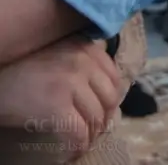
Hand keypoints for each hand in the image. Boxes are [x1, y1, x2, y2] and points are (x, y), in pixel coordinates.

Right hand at [0, 35, 125, 160]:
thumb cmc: (23, 69)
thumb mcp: (59, 55)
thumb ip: (83, 63)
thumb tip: (108, 94)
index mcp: (85, 47)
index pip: (114, 77)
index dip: (110, 100)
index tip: (104, 112)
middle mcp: (82, 60)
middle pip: (109, 98)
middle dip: (104, 119)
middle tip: (95, 131)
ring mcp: (71, 81)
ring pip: (95, 117)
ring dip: (91, 135)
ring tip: (83, 142)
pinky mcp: (57, 105)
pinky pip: (78, 132)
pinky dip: (78, 146)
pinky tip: (73, 151)